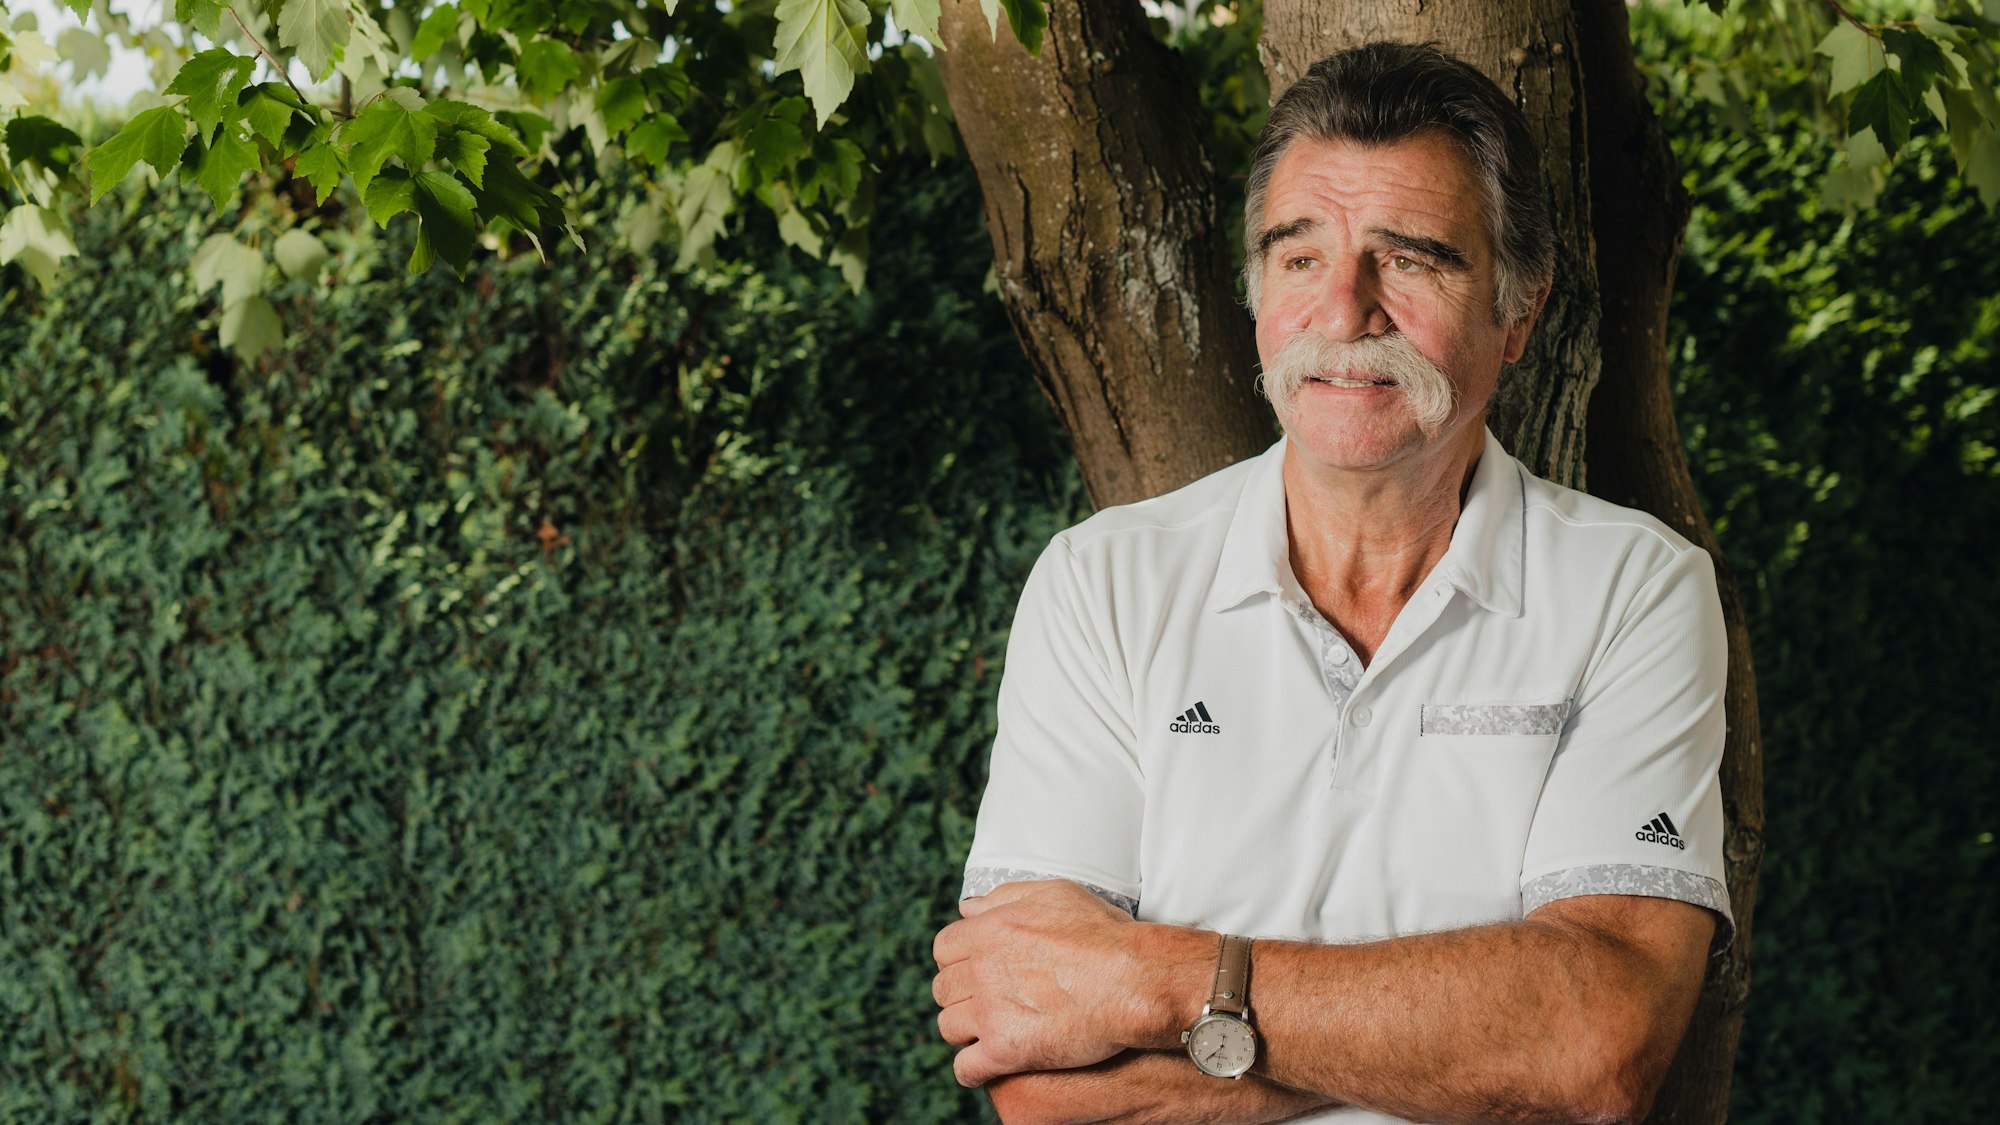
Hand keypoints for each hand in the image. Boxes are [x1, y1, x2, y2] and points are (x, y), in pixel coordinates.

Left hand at [931, 880, 1155, 1086]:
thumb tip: (969, 907)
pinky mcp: (1005, 1050)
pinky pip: (967, 1067)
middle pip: (944, 988)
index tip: (972, 970)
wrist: (1134, 979)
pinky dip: (973, 1069)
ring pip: (949, 1027)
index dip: (958, 960)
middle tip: (984, 1002)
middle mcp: (982, 969)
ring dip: (966, 1031)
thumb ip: (1005, 897)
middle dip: (960, 996)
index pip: (944, 948)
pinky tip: (988, 1065)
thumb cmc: (1104, 935)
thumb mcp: (1055, 894)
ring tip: (988, 1032)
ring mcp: (990, 1011)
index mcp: (989, 931)